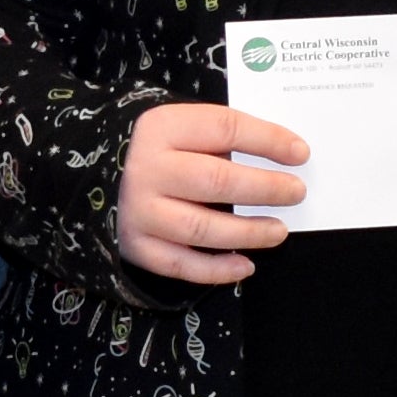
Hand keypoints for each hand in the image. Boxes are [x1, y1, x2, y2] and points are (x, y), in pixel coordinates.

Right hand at [117, 102, 308, 286]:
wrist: (96, 176)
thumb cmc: (157, 150)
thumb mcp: (181, 127)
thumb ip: (222, 136)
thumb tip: (284, 157)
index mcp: (162, 128)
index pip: (225, 128)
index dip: (267, 140)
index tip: (300, 153)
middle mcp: (147, 169)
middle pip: (217, 181)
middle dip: (264, 188)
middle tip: (296, 193)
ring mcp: (140, 211)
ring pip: (202, 228)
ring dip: (248, 232)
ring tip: (279, 231)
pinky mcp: (137, 246)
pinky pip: (182, 265)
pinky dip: (218, 269)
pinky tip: (246, 265)